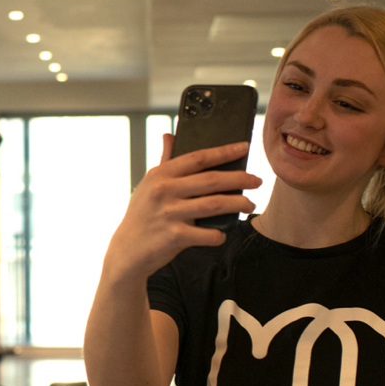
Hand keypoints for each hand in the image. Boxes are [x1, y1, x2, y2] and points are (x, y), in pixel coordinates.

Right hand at [103, 134, 261, 283]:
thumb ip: (163, 160)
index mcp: (160, 174)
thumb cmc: (142, 215)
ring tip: (249, 204)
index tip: (244, 147)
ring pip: (214, 205)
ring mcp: (169, 214)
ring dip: (237, 204)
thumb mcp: (148, 184)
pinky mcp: (174, 236)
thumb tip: (169, 135)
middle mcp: (164, 191)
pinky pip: (207, 234)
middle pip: (211, 180)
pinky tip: (223, 234)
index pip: (198, 158)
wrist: (127, 250)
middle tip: (257, 180)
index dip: (224, 151)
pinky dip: (219, 235)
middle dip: (239, 179)